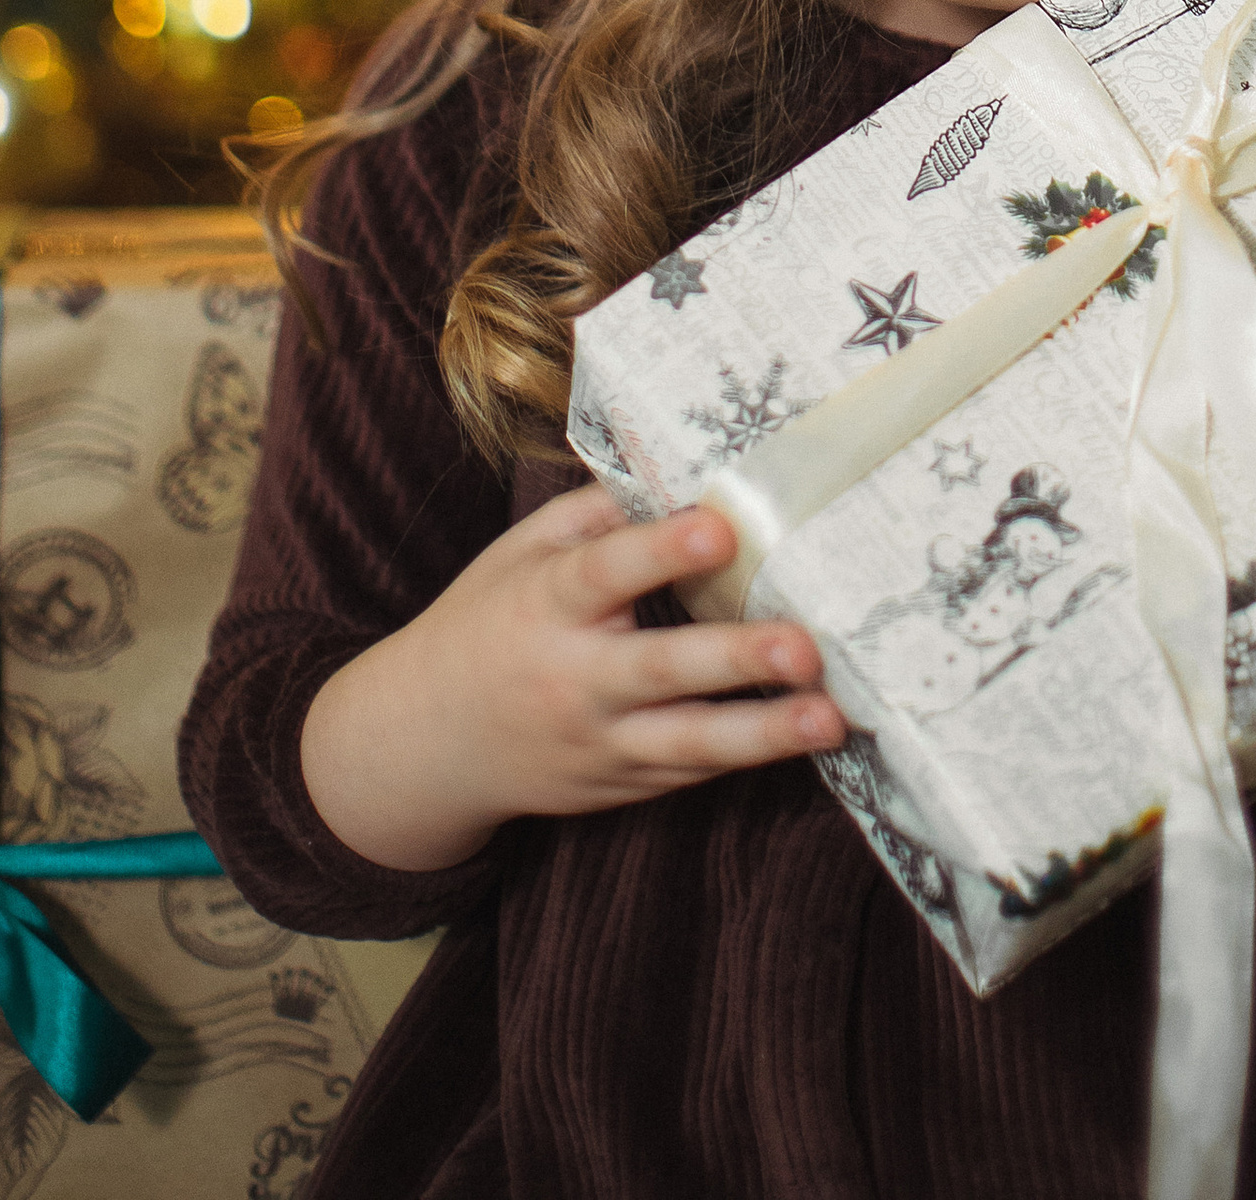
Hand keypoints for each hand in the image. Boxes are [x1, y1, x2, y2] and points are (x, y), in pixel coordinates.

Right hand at [300, 486, 843, 873]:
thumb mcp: (518, 553)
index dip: (661, 552)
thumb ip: (593, 514)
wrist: (424, 742)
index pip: (605, 575)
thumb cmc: (486, 623)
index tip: (720, 529)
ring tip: (832, 717)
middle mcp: (574, 680)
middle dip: (736, 659)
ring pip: (689, 744)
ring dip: (766, 733)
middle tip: (804, 645)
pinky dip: (748, 755)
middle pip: (663, 671)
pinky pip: (690, 771)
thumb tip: (673, 468)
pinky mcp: (621, 786)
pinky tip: (807, 735)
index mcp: (546, 605)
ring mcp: (600, 744)